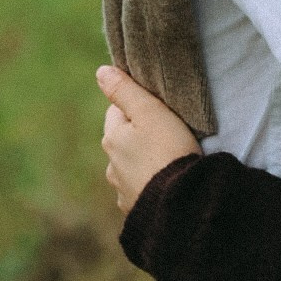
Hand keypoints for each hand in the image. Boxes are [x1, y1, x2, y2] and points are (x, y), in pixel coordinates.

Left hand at [96, 64, 201, 213]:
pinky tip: (165, 182)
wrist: (179, 202)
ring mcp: (121, 189)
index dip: (136, 106)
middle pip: (122, 139)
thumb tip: (101, 71)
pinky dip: (149, 183)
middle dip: (138, 135)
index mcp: (112, 138)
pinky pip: (140, 188)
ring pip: (130, 165)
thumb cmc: (168, 150)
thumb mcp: (150, 112)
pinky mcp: (135, 208)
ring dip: (143, 161)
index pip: (117, 111)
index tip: (157, 109)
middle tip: (166, 132)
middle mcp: (111, 164)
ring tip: (168, 159)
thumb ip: (125, 90)